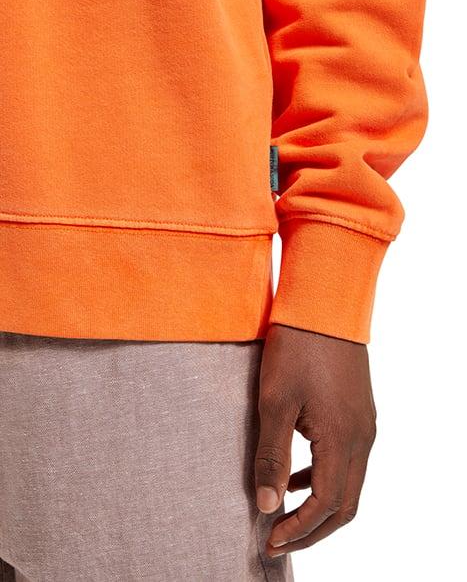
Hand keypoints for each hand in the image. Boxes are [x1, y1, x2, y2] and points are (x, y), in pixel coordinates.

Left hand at [255, 323, 376, 555]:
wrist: (324, 304)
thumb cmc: (297, 348)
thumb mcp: (275, 402)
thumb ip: (272, 456)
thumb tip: (267, 504)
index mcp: (343, 439)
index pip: (326, 505)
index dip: (299, 530)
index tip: (269, 541)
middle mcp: (362, 437)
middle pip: (345, 504)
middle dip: (313, 529)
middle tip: (279, 539)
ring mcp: (364, 423)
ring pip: (349, 483)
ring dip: (320, 505)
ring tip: (285, 511)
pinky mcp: (359, 411)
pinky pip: (348, 459)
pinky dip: (325, 477)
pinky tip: (298, 473)